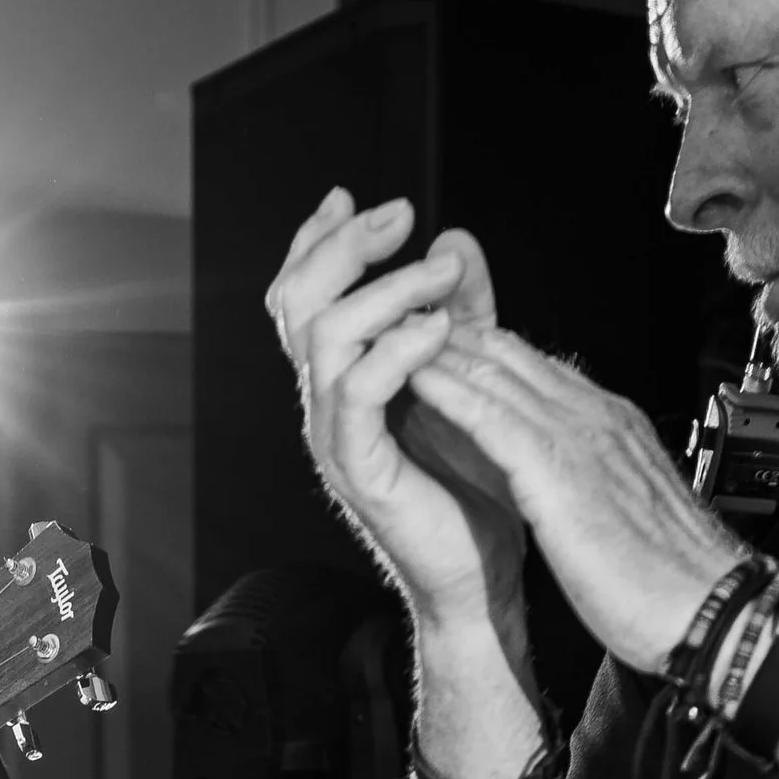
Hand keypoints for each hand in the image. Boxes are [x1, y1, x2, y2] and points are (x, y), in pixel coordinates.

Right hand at [268, 188, 527, 627]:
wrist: (480, 579)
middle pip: (298, 304)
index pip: (300, 299)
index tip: (353, 199)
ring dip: (388, 290)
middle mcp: (326, 406)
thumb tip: (456, 237)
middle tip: (403, 217)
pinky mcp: (361, 471)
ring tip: (445, 275)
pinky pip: (359, 392)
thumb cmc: (474, 489)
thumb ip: (461, 310)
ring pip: (326, 337)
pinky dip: (400, 348)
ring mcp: (337, 439)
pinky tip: (443, 329)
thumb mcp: (470, 377)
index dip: (315, 242)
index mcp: (341, 383)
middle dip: (346, 247)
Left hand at [405, 326, 746, 672]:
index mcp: (612, 428)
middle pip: (511, 358)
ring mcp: (582, 440)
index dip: (480, 353)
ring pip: (499, 376)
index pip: (535, 372)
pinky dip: (452, 394)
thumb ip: (592, 483)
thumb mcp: (621, 514)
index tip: (433, 343)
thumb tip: (563, 479)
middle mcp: (596, 419)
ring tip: (389, 330)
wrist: (710, 612)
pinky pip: (494, 421)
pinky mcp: (561, 476)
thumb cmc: (670, 580)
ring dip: (440, 349)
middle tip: (394, 315)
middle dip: (451, 334)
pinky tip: (413, 378)